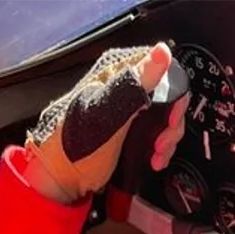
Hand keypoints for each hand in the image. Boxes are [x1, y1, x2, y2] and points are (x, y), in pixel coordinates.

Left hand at [24, 43, 188, 204]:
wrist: (61, 181)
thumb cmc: (75, 147)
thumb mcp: (107, 115)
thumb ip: (134, 85)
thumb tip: (161, 52)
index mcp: (115, 77)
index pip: (159, 69)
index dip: (173, 93)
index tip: (169, 119)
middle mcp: (124, 91)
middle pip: (167, 98)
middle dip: (171, 125)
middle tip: (160, 143)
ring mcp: (129, 114)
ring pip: (166, 120)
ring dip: (168, 142)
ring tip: (155, 156)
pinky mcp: (131, 135)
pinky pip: (158, 137)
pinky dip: (162, 151)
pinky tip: (153, 160)